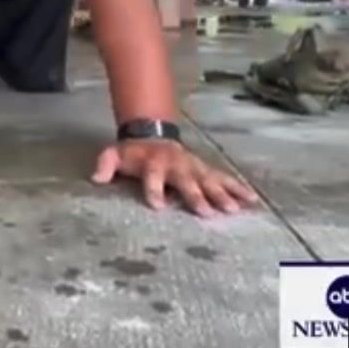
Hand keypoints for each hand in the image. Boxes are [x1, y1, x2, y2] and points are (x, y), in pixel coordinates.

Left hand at [91, 139, 257, 216]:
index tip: (158, 205)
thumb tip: (96, 179)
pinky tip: (252, 200)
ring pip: (210, 180)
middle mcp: (177, 165)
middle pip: (187, 181)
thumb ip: (106, 165)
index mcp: (153, 163)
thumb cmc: (133, 154)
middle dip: (196, 196)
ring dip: (222, 194)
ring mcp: (194, 167)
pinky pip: (224, 178)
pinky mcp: (206, 169)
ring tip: (234, 209)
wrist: (152, 134)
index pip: (153, 177)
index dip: (154, 190)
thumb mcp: (114, 154)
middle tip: (208, 213)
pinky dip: (238, 188)